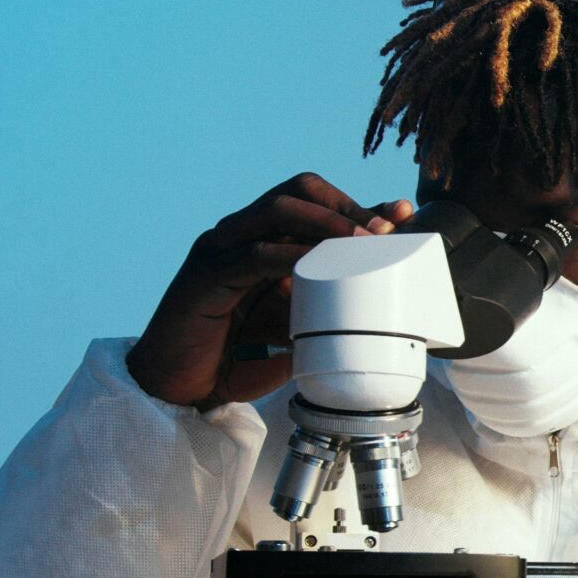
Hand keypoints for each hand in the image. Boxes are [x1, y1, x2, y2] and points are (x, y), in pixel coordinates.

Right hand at [126, 173, 412, 406]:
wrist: (177, 387)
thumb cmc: (230, 354)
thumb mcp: (291, 326)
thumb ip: (321, 309)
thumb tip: (376, 308)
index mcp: (261, 238)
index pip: (313, 201)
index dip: (356, 204)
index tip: (400, 215)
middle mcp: (239, 233)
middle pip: (298, 190)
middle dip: (346, 204)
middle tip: (382, 231)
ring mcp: (220, 249)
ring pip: (277, 210)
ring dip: (326, 223)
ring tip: (361, 243)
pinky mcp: (207, 275)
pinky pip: (254, 254)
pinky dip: (291, 256)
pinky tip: (318, 266)